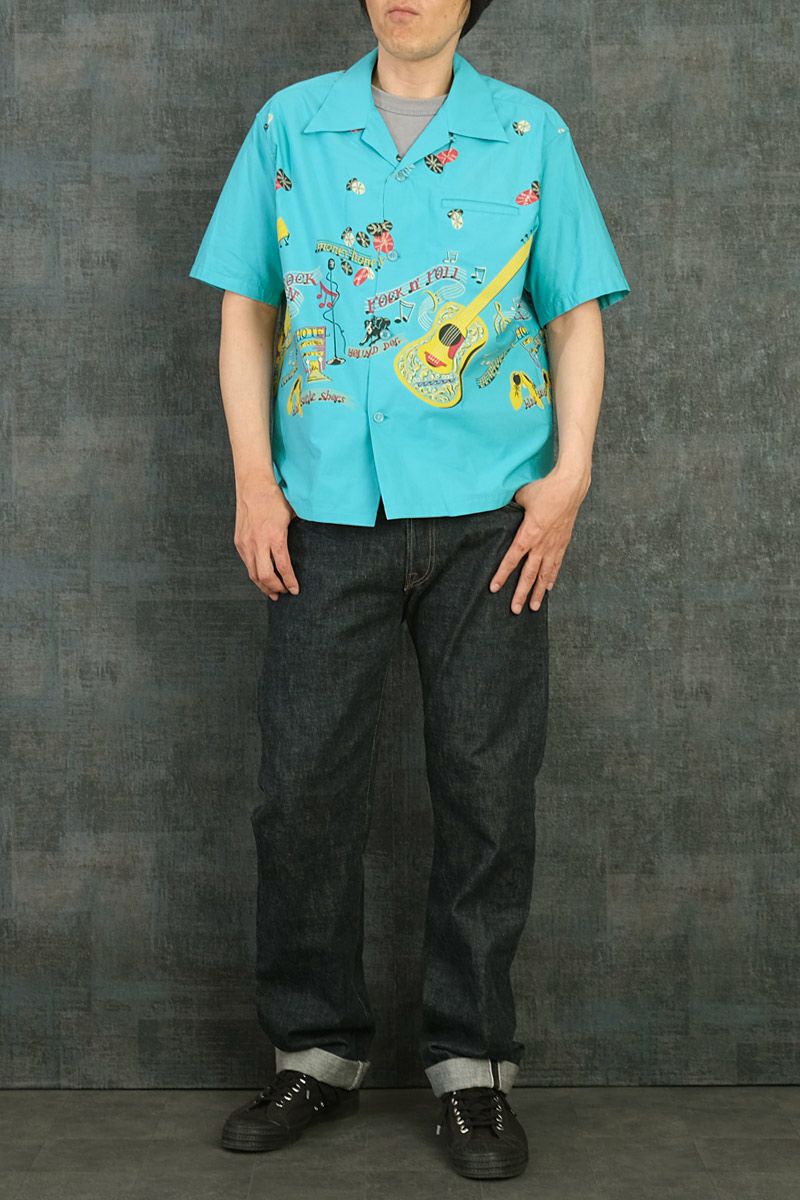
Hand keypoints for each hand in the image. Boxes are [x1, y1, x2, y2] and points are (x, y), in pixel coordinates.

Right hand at [233, 478, 299, 601]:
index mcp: (274, 536)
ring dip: (263, 585)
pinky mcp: (239, 542)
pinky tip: (262, 578)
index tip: (295, 590)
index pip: (283, 567)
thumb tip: (308, 545)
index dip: (290, 582)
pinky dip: (255, 574)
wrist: (252, 485)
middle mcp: (258, 542)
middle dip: (276, 588)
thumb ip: (298, 532)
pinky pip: (247, 564)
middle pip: (265, 576)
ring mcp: (246, 543)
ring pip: (253, 573)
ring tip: (272, 593)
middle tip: (284, 593)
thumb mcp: (291, 515)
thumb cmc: (274, 498)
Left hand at [489, 467, 589, 611]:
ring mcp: (554, 545)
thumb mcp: (521, 497)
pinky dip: (552, 577)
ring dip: (539, 592)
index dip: (502, 575)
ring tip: (534, 607)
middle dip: (521, 594)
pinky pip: (557, 564)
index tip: (494, 588)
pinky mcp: (563, 541)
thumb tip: (503, 511)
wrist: (571, 485)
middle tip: (515, 610)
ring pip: (545, 574)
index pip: (512, 559)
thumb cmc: (545, 488)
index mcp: (529, 534)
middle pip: (529, 575)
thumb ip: (511, 508)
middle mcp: (542, 544)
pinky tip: (549, 587)